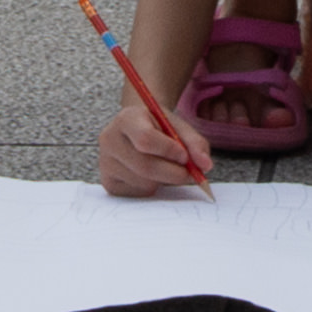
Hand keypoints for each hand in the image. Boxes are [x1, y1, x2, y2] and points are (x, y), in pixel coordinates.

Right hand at [96, 89, 215, 198]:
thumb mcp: (178, 127)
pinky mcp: (108, 181)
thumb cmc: (160, 128)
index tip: (184, 156)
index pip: (145, 139)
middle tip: (189, 173)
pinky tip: (153, 176)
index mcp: (127, 118)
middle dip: (172, 173)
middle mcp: (109, 139)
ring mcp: (106, 162)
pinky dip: (152, 188)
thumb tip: (205, 165)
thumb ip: (195, 143)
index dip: (168, 150)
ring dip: (163, 181)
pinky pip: (136, 192)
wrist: (138, 130)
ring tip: (167, 169)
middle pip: (144, 165)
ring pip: (142, 182)